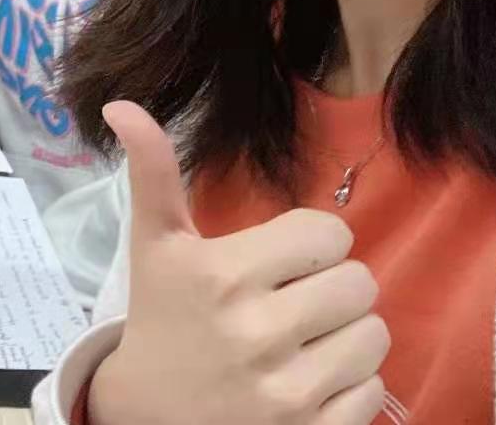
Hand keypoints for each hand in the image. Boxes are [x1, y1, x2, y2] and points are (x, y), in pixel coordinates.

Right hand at [88, 102, 389, 424]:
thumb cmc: (161, 316)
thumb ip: (151, 172)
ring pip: (374, 336)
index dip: (310, 242)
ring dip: (346, 336)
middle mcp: (255, 332)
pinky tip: (306, 381)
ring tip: (303, 341)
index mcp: (221, 275)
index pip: (329, 233)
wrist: (147, 415)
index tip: (280, 260)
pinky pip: (375, 391)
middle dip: (332, 287)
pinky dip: (350, 386)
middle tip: (294, 301)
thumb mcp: (154, 244)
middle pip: (359, 282)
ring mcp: (285, 390)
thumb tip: (120, 102)